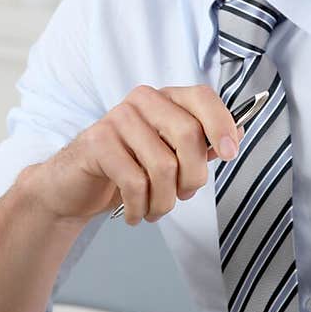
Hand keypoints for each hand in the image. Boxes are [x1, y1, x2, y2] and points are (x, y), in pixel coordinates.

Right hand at [26, 84, 240, 226]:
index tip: (230, 154)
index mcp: (164, 99)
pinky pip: (134, 182)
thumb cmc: (127, 170)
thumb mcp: (168, 156)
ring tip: (155, 210)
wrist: (74, 187)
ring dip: (164, 202)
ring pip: (163, 166)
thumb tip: (236, 134)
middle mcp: (142, 101)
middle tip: (183, 195)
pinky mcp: (97, 142)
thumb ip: (200, 144)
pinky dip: (140, 207)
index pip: (202, 97)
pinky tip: (135, 214)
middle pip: (187, 134)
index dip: (221, 124)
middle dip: (193, 177)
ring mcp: (117, 119)